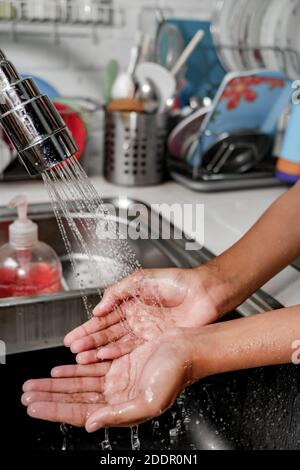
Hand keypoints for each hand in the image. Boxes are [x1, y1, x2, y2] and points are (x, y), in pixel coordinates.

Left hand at [22, 329, 198, 430]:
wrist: (188, 350)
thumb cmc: (175, 375)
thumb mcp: (148, 401)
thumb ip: (119, 414)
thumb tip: (90, 423)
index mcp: (122, 409)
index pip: (80, 412)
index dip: (55, 410)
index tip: (34, 407)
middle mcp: (117, 396)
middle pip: (75, 398)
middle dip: (50, 397)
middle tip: (28, 393)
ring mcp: (117, 379)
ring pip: (80, 383)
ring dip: (58, 383)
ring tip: (38, 383)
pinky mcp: (120, 364)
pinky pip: (92, 368)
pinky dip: (75, 369)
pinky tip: (61, 369)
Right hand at [64, 267, 226, 362]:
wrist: (203, 293)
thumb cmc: (177, 281)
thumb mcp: (140, 279)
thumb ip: (117, 292)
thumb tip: (98, 307)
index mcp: (130, 302)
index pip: (104, 317)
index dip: (87, 327)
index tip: (72, 336)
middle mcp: (135, 319)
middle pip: (107, 333)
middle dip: (88, 341)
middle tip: (72, 350)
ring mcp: (145, 332)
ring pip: (116, 343)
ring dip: (98, 350)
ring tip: (82, 357)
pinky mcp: (155, 342)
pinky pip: (131, 349)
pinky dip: (116, 354)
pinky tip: (103, 357)